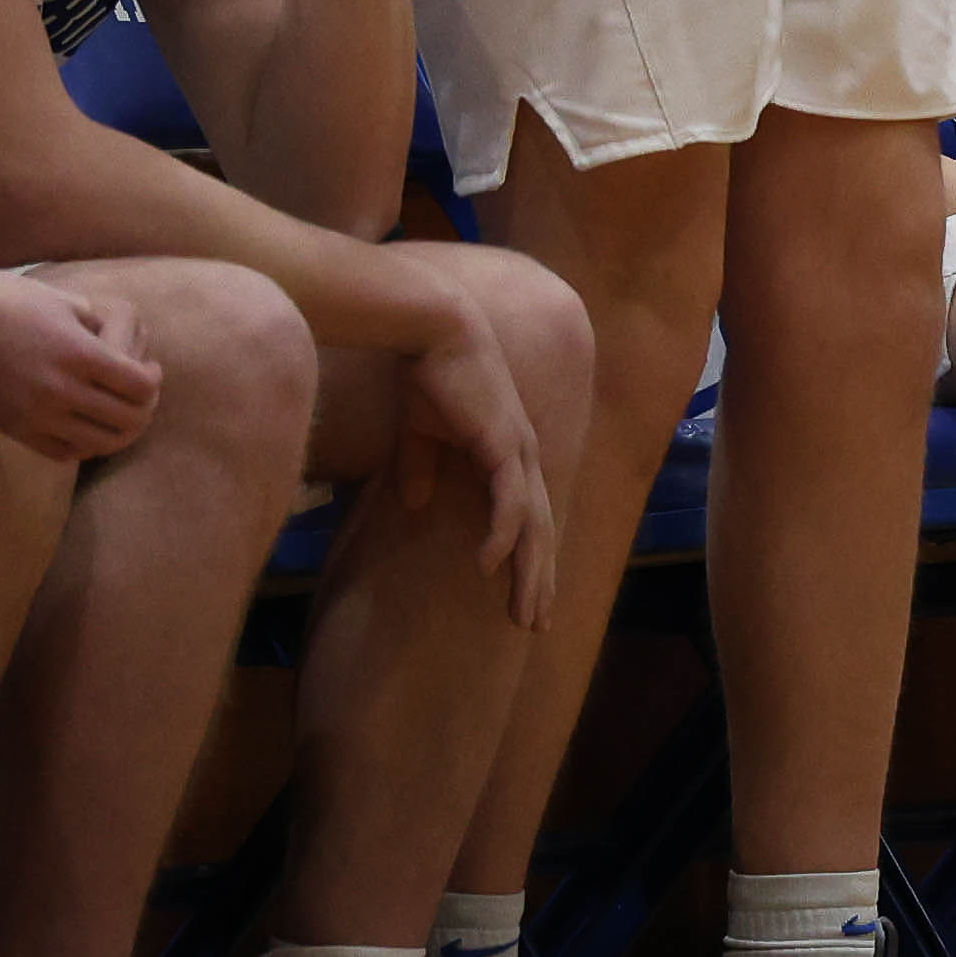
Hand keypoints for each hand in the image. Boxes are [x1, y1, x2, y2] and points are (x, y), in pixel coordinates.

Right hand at [0, 259, 154, 460]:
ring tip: (119, 412)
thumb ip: (108, 333)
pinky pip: (65, 453)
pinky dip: (85, 444)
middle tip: (142, 394)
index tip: (150, 369)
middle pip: (130, 420)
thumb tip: (137, 358)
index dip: (154, 381)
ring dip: (120, 431)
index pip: (142, 388)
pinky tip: (86, 423)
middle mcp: (60, 390)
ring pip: (101, 444)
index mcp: (80, 354)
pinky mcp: (14, 429)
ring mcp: (35, 415)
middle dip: (145, 408)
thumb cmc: (12, 302)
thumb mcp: (71, 305)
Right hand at [392, 316, 561, 629]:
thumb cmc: (429, 376)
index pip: (528, 520)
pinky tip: (490, 565)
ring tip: (523, 613)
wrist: (433, 330)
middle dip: (539, 581)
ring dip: (529, 572)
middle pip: (541, 532)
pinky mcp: (501, 442)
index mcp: (509, 456)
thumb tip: (414, 502)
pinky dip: (502, 533)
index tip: (524, 600)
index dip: (528, 561)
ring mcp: (517, 450)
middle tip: (535, 625)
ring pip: (533, 525)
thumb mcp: (420, 433)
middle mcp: (523, 457)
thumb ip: (420, 468)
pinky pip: (508, 498)